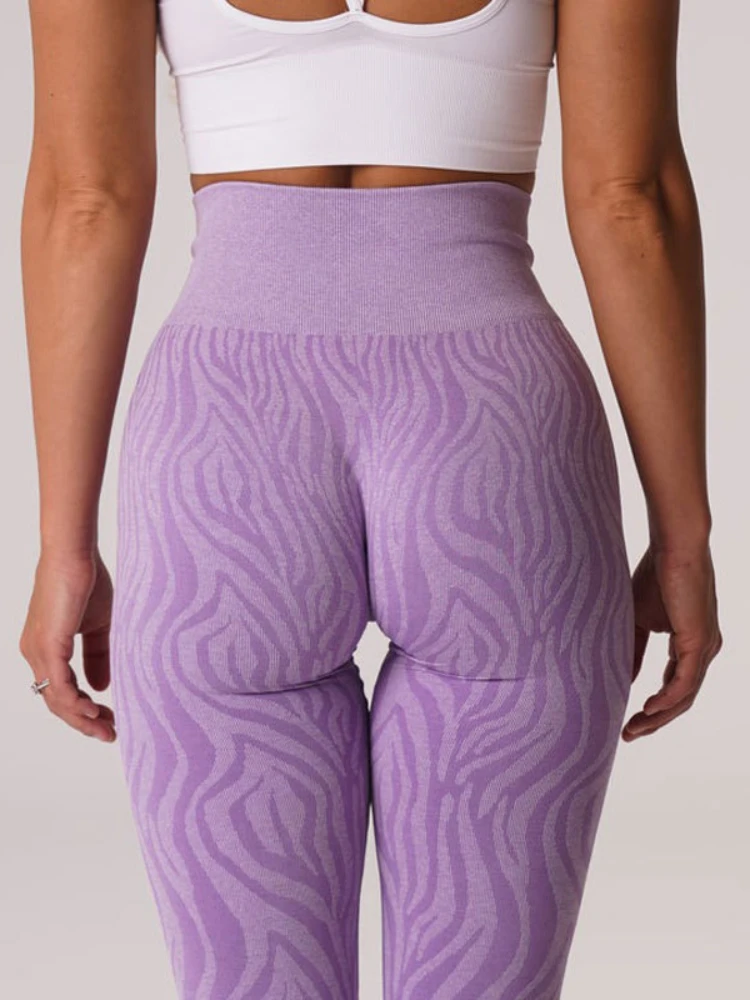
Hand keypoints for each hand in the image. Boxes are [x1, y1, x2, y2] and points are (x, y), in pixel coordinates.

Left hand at [19, 548, 116, 742]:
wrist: (75, 555)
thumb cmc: (86, 582)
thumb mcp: (98, 626)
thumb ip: (98, 656)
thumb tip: (101, 687)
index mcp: (44, 649)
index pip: (60, 692)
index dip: (83, 711)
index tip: (109, 720)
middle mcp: (35, 654)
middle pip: (57, 703)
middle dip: (84, 722)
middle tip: (110, 734)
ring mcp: (38, 651)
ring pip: (57, 699)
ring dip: (82, 718)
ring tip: (107, 728)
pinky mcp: (47, 645)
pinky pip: (60, 685)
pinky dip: (76, 702)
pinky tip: (93, 709)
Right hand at [622, 542, 721, 740]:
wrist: (674, 547)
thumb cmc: (656, 574)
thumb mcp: (638, 620)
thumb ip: (633, 650)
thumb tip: (625, 678)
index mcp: (691, 644)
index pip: (675, 686)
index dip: (653, 707)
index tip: (628, 720)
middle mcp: (703, 650)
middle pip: (681, 699)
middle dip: (654, 721)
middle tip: (628, 734)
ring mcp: (704, 648)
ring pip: (684, 696)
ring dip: (658, 717)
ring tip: (633, 728)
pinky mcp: (698, 643)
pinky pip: (684, 682)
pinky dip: (666, 699)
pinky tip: (647, 708)